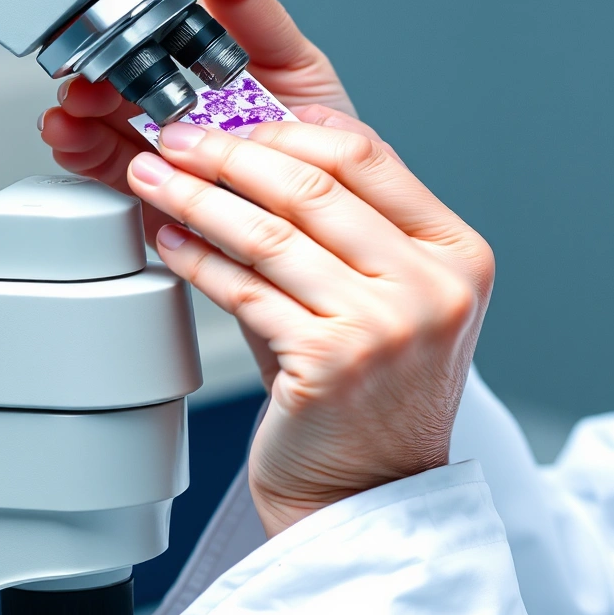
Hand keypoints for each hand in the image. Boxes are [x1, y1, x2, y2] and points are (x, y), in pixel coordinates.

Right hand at [40, 0, 353, 240]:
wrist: (326, 227)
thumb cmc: (324, 148)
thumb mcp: (301, 65)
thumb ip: (254, 12)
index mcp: (222, 44)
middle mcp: (187, 86)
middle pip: (129, 55)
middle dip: (107, 47)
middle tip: (104, 44)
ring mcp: (166, 133)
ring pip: (106, 106)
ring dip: (84, 97)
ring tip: (82, 95)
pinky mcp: (150, 182)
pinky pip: (105, 161)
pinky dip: (79, 146)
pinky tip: (70, 131)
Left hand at [125, 108, 494, 535]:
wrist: (369, 494)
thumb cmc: (370, 395)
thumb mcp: (388, 296)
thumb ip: (348, 224)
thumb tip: (266, 139)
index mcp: (459, 254)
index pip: (369, 155)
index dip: (288, 128)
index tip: (235, 120)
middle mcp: (433, 287)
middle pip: (314, 186)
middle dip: (228, 153)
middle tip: (176, 139)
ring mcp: (386, 326)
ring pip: (270, 234)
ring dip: (198, 198)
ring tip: (155, 181)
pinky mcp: (331, 363)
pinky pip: (245, 290)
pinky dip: (197, 259)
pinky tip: (170, 242)